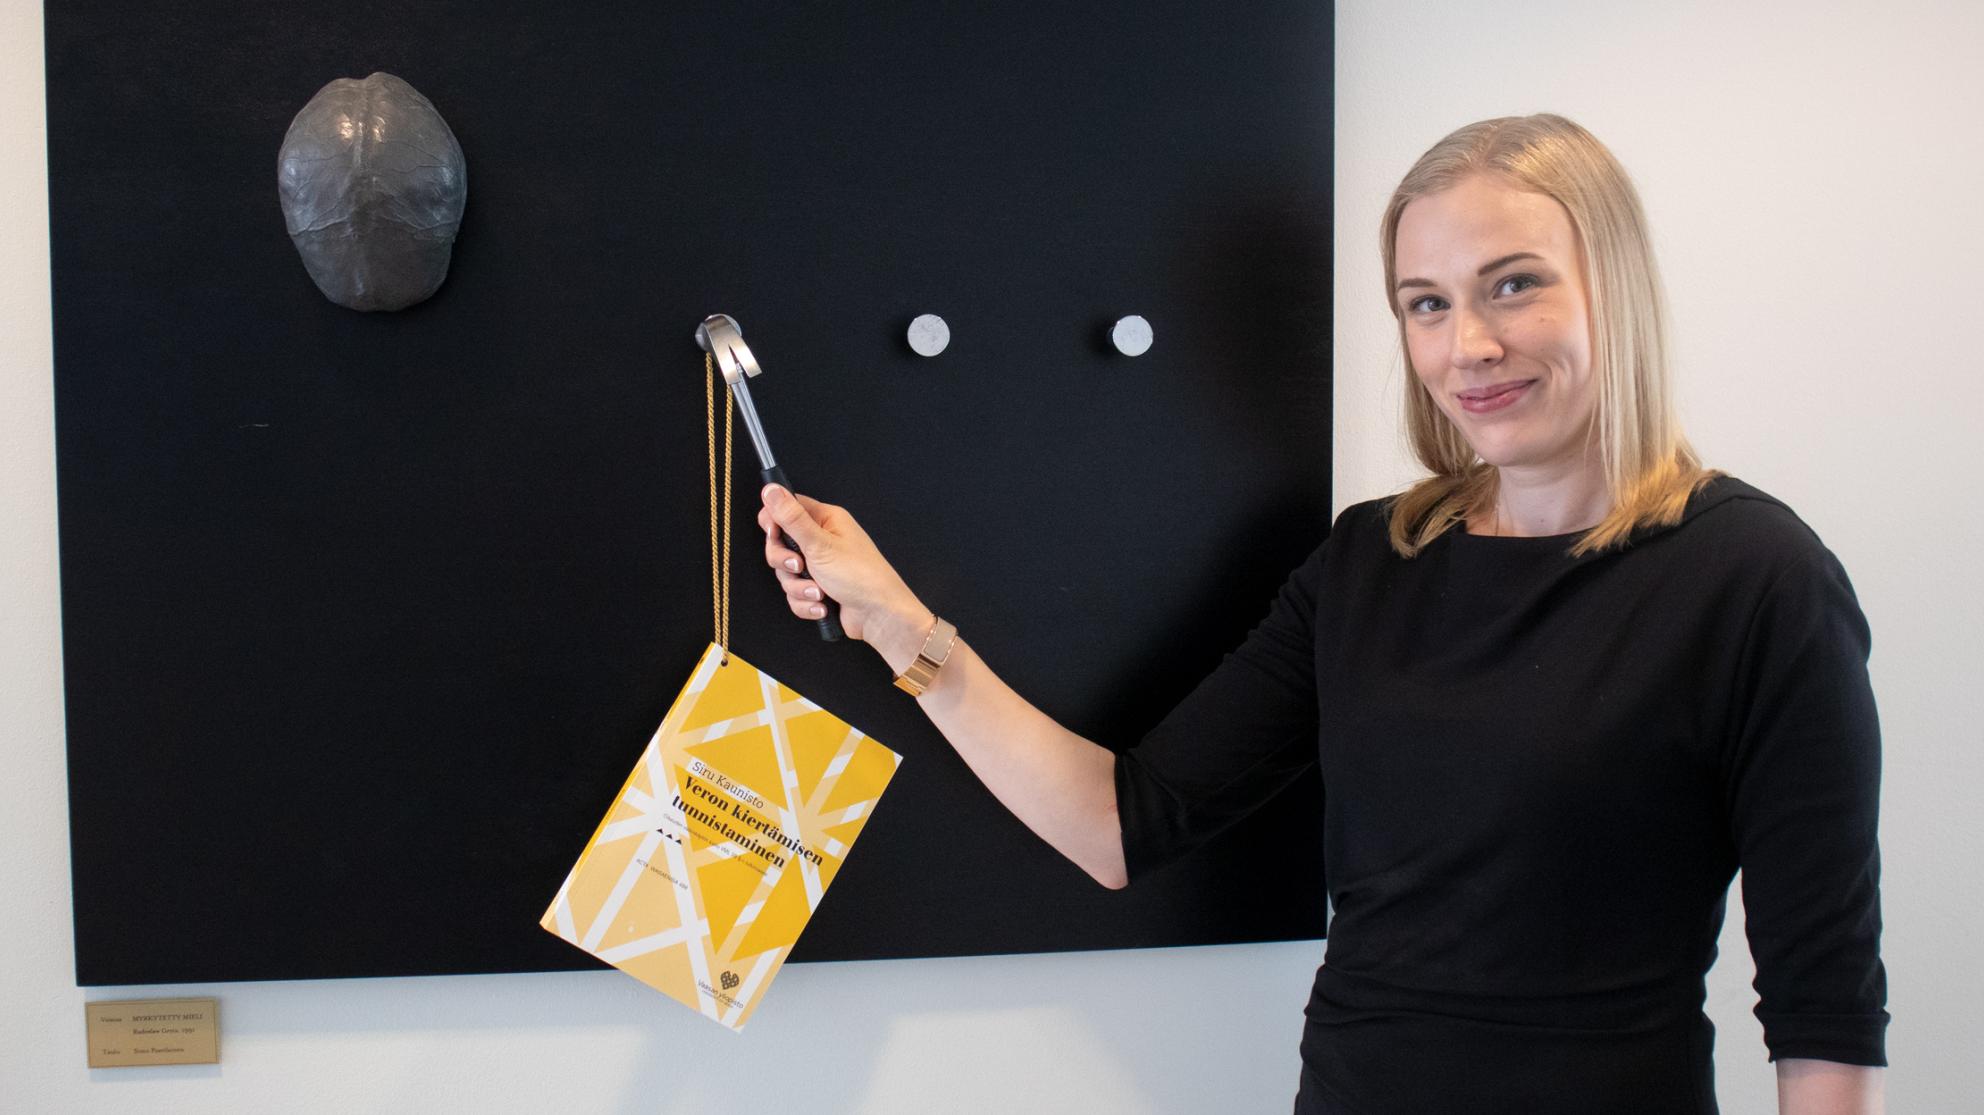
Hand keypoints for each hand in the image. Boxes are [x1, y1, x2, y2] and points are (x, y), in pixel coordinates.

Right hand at [758, 485, 930, 664]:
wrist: (879, 615)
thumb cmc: (861, 575)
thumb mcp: (819, 544)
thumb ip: (791, 517)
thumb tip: (772, 489)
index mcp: (826, 520)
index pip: (787, 509)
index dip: (773, 522)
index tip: (773, 534)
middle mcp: (822, 540)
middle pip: (780, 544)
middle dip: (785, 562)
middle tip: (799, 566)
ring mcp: (820, 566)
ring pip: (786, 574)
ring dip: (799, 587)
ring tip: (819, 591)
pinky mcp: (818, 588)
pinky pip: (795, 594)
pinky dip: (806, 602)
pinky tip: (823, 605)